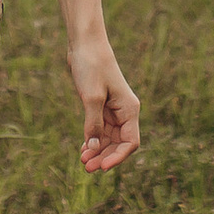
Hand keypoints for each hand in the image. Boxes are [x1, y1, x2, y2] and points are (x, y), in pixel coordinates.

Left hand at [69, 36, 140, 172]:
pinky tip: (83, 150)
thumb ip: (93, 125)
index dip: (118, 157)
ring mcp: (113, 110)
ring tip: (83, 161)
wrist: (85, 44)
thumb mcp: (91, 97)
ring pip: (109, 139)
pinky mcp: (101, 107)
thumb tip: (93, 149)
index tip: (102, 167)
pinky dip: (93, 141)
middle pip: (119, 144)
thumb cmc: (92, 66)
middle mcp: (124, 112)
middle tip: (87, 169)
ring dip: (97, 151)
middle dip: (105, 157)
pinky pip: (100, 130)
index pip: (130, 142)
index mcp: (129, 109)